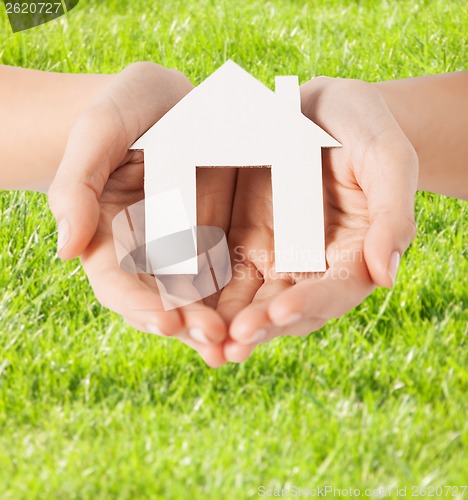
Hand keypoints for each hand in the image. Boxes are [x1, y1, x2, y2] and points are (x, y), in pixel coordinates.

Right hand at [47, 62, 234, 366]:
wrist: (167, 103)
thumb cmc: (123, 112)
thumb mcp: (98, 134)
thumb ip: (76, 187)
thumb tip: (65, 249)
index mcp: (110, 237)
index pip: (118, 282)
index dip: (139, 303)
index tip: (165, 320)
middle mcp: (147, 253)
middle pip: (162, 300)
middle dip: (187, 323)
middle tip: (213, 339)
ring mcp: (185, 249)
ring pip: (200, 297)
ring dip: (218, 322)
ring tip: (239, 342)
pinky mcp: (218, 238)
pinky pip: (231, 272)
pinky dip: (243, 296)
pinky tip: (262, 312)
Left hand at [217, 77, 417, 361]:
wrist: (319, 110)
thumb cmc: (362, 128)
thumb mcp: (387, 158)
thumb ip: (392, 215)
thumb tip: (387, 276)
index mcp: (351, 254)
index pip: (336, 290)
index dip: (311, 302)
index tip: (282, 310)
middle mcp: (310, 266)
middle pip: (287, 307)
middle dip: (261, 325)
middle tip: (234, 340)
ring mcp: (273, 257)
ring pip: (250, 301)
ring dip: (227, 323)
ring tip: (204, 337)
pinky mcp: (241, 242)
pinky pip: (221, 273)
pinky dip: (204, 293)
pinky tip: (181, 304)